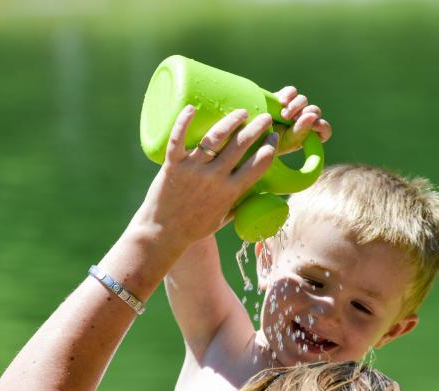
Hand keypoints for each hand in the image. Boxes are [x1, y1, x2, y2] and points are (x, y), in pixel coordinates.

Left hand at [139, 106, 278, 246]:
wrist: (163, 233)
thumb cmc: (195, 228)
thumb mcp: (224, 219)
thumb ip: (239, 204)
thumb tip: (255, 191)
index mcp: (230, 193)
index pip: (258, 165)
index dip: (270, 148)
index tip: (274, 138)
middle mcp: (214, 179)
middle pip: (241, 145)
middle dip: (257, 128)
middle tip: (265, 118)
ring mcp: (193, 170)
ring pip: (216, 137)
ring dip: (232, 120)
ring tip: (242, 112)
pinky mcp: (172, 165)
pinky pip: (178, 138)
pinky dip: (184, 121)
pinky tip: (192, 107)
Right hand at [273, 85, 331, 155]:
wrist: (250, 133)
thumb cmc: (269, 143)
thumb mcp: (287, 141)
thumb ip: (301, 132)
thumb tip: (313, 116)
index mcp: (307, 136)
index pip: (324, 130)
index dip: (322, 127)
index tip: (314, 126)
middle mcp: (302, 121)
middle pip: (315, 111)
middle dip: (306, 114)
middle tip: (294, 120)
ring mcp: (293, 108)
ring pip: (304, 100)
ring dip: (296, 106)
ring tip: (284, 114)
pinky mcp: (283, 98)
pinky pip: (292, 91)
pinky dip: (289, 95)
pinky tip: (281, 103)